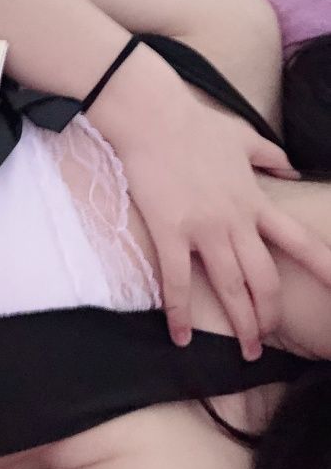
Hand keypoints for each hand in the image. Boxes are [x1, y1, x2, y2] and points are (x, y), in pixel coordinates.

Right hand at [89, 45, 330, 359]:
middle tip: (267, 339)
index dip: (323, 269)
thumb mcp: (243, 137)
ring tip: (247, 350)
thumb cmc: (195, 124)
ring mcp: (203, 229)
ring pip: (231, 287)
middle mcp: (236, 221)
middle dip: (271, 314)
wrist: (154, 118)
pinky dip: (179, 314)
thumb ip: (270, 156)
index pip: (299, 242)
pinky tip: (180, 338)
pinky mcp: (170, 232)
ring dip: (242, 323)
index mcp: (255, 201)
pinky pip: (177, 282)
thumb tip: (292, 168)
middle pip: (265, 279)